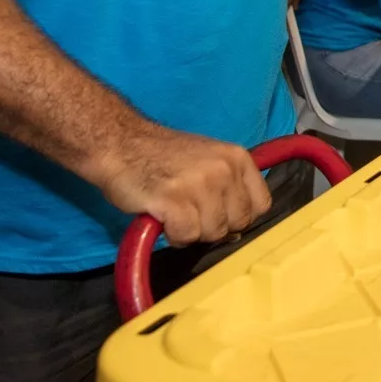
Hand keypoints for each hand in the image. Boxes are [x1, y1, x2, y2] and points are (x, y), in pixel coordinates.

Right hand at [93, 123, 269, 247]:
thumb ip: (228, 187)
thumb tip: (239, 228)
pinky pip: (187, 237)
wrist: (119, 144)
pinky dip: (173, 235)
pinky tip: (161, 216)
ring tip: (172, 211)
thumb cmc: (161, 156)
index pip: (261, 205)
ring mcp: (201, 184)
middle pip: (238, 223)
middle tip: (188, 211)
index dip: (239, 216)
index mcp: (238, 157)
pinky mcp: (176, 201)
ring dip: (191, 230)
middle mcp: (225, 169)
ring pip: (212, 233)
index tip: (218, 213)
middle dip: (213, 226)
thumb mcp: (207, 160)